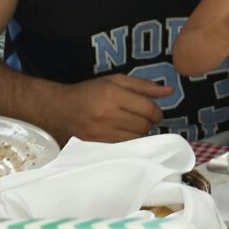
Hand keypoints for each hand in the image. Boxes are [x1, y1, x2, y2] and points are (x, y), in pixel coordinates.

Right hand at [47, 74, 172, 143]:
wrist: (58, 110)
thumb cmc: (90, 92)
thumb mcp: (116, 81)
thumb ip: (144, 86)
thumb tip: (170, 90)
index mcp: (113, 94)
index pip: (149, 109)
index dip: (156, 111)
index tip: (153, 111)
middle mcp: (107, 114)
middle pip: (144, 125)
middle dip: (148, 122)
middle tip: (141, 118)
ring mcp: (101, 133)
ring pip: (136, 138)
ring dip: (139, 132)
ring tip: (130, 125)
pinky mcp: (96, 146)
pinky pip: (124, 147)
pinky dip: (129, 141)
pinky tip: (122, 134)